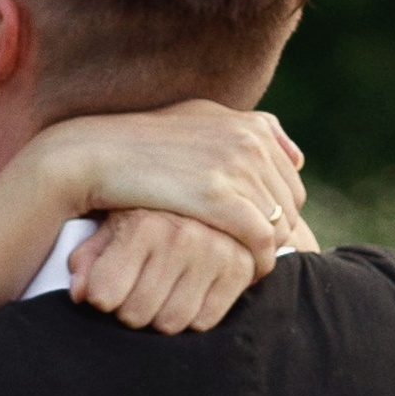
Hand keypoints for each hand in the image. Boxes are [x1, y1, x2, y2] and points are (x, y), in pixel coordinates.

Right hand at [37, 99, 305, 275]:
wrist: (95, 155)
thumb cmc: (142, 143)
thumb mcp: (198, 119)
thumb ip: (250, 130)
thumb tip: (299, 156)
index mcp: (250, 126)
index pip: (291, 181)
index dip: (277, 213)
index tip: (256, 235)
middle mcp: (249, 142)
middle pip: (290, 204)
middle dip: (276, 233)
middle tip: (251, 257)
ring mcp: (235, 168)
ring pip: (279, 225)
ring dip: (266, 251)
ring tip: (244, 268)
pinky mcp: (218, 197)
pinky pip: (261, 240)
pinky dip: (259, 262)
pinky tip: (243, 275)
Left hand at [70, 209, 259, 333]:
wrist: (204, 182)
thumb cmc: (146, 208)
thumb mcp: (111, 223)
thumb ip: (89, 257)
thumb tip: (79, 293)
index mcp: (142, 224)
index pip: (104, 297)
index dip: (100, 298)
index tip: (105, 289)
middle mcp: (181, 237)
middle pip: (135, 315)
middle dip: (128, 310)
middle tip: (133, 293)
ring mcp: (216, 252)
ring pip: (171, 322)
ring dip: (160, 316)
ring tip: (160, 293)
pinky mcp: (241, 266)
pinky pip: (204, 320)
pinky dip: (193, 315)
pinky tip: (189, 291)